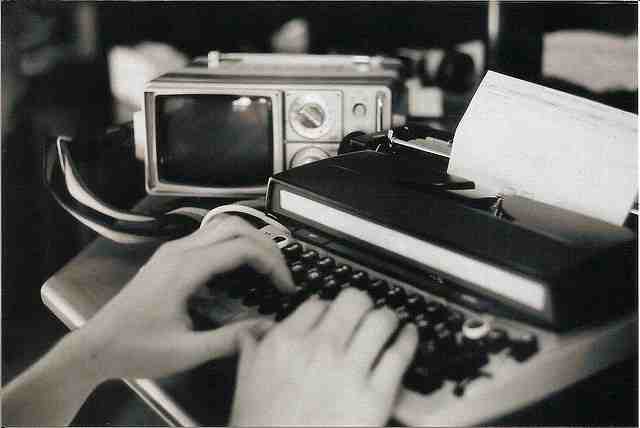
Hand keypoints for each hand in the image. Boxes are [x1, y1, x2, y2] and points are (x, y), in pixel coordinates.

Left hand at [72, 214, 294, 380]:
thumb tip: (268, 327)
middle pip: (234, 226)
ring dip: (249, 240)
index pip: (241, 247)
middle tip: (281, 272)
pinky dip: (232, 245)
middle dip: (266, 245)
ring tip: (267, 266)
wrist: (97, 346)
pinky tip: (239, 269)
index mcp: (184, 269)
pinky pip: (208, 238)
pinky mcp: (170, 258)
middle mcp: (179, 251)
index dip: (272, 263)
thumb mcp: (187, 351)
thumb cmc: (138, 349)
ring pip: (221, 226)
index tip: (285, 285)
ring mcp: (173, 251)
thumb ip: (231, 339)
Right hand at [231, 288, 418, 426]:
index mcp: (285, 343)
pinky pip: (399, 354)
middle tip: (365, 312)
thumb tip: (249, 334)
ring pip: (380, 321)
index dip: (329, 306)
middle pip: (353, 301)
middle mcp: (318, 349)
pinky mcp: (375, 396)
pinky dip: (408, 340)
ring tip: (391, 322)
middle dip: (362, 303)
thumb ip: (250, 352)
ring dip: (388, 318)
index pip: (316, 303)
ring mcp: (348, 370)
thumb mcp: (244, 385)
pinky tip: (409, 336)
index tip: (335, 314)